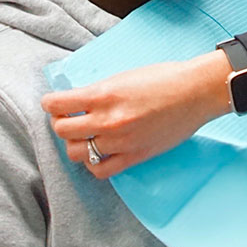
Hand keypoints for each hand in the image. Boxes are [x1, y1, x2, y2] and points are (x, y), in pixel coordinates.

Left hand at [42, 51, 234, 177]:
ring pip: (76, 152)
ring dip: (74, 143)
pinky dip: (92, 163)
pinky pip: (99, 170)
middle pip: (62, 131)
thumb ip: (98, 91)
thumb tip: (76, 102)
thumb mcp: (123, 76)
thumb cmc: (164, 78)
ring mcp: (120, 141)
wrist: (196, 92)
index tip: (54, 103)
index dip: (50, 104)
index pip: (57, 104)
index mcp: (104, 94)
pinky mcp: (134, 156)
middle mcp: (108, 120)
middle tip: (67, 117)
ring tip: (83, 135)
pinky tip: (97, 152)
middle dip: (60, 123)